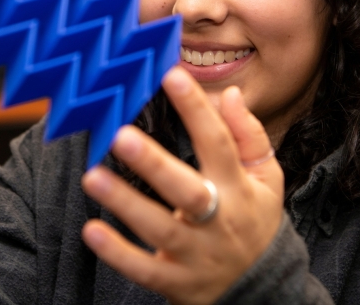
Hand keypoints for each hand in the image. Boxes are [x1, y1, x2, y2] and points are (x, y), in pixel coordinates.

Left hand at [81, 66, 283, 304]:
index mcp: (240, 188)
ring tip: (92, 176)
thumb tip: (231, 93)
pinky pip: (145, 270)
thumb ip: (248, 135)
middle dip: (154, 164)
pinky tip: (92, 230)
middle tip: (121, 135)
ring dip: (125, 203)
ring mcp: (197, 254)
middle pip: (187, 191)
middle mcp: (219, 220)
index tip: (171, 76)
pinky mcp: (177, 282)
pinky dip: (118, 253)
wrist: (264, 291)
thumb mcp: (268, 180)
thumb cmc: (255, 221)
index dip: (197, 109)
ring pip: (160, 229)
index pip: (219, 143)